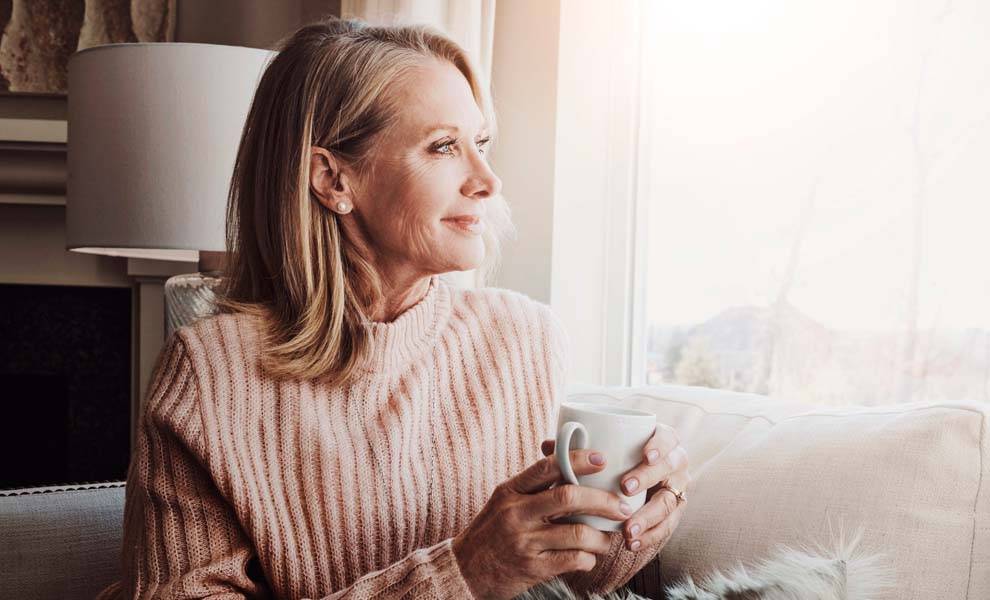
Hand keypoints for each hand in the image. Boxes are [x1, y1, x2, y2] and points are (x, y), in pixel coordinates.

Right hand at [452, 449, 635, 598]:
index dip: (578, 460)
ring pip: (577, 533)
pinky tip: (589, 557)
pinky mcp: (532, 568)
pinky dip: (588, 558)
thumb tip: (569, 463)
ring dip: (601, 537)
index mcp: (510, 491)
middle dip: (603, 500)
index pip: (547, 467)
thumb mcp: (503, 502)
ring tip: (609, 537)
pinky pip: (572, 560)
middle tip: (622, 506)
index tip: (602, 459)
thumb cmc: (490, 532)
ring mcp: (524, 542)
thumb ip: (532, 486)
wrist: (464, 571)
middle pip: (569, 497)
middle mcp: (516, 514)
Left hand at [540, 423, 689, 552]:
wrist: (632, 486)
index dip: (660, 445)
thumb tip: (548, 445)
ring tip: (627, 528)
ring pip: (669, 502)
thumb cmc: (614, 462)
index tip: (645, 455)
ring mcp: (675, 489)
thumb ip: (576, 449)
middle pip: (670, 468)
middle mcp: (673, 463)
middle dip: (648, 477)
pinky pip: (666, 528)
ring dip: (648, 516)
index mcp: (659, 441)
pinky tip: (632, 543)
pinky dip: (649, 536)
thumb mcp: (599, 455)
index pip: (668, 437)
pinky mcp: (672, 514)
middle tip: (625, 488)